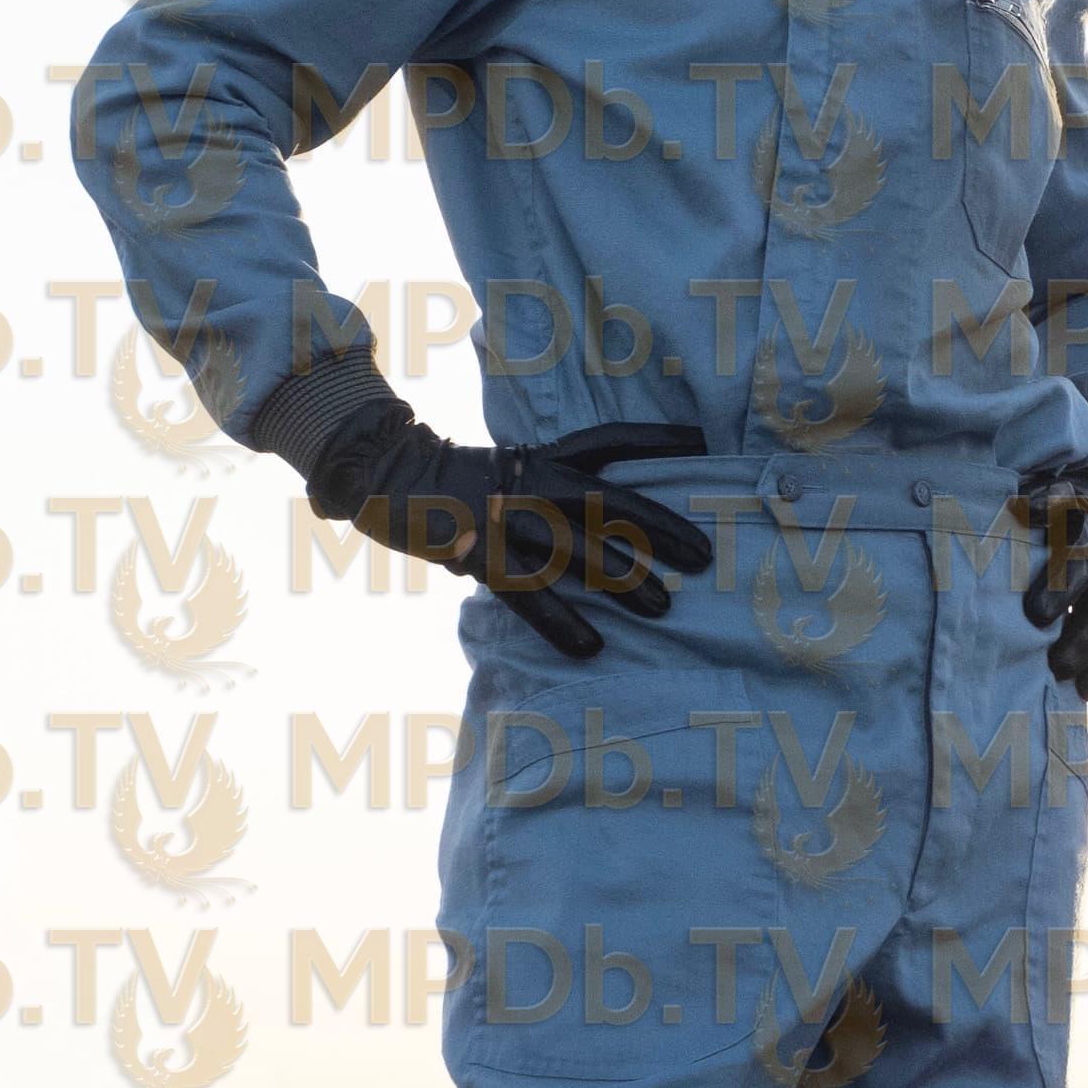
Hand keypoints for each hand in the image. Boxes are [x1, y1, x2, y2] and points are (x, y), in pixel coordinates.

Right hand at [310, 415, 714, 658]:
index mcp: (541, 456)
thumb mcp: (510, 469)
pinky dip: (561, 621)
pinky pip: (527, 593)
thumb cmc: (457, 481)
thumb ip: (553, 483)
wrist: (383, 471)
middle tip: (703, 555)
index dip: (657, 441)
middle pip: (607, 501)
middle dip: (659, 528)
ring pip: (574, 547)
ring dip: (621, 577)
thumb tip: (608, 511)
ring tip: (662, 605)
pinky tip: (591, 647)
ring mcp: (503, 517)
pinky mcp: (477, 552)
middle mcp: (529, 482)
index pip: (609, 440)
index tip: (704, 447)